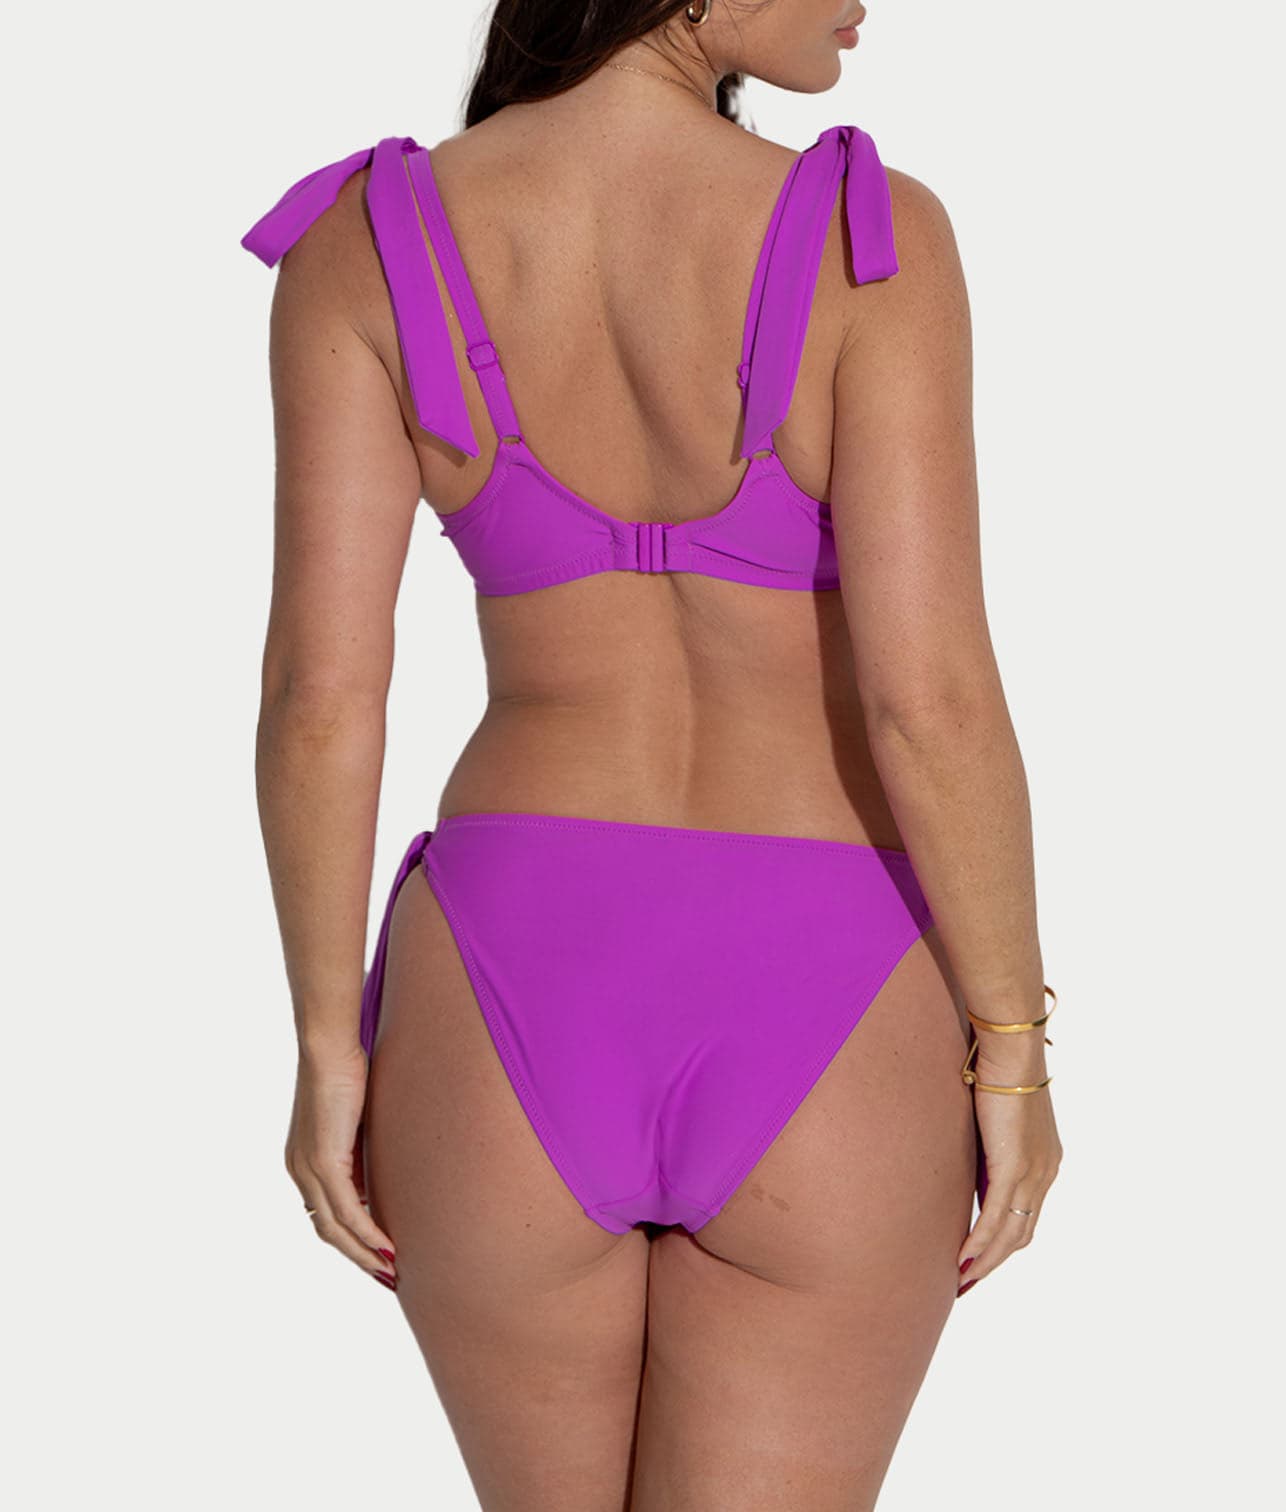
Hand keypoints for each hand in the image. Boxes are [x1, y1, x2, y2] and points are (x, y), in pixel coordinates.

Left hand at [285, 1043, 398, 1290]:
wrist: (329, 1047)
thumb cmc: (345, 1070)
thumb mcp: (354, 1120)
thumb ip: (360, 1149)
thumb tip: (380, 1170)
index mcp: (304, 1162)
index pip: (326, 1214)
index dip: (350, 1240)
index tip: (377, 1255)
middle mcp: (300, 1171)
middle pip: (327, 1231)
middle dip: (357, 1258)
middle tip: (386, 1276)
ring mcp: (309, 1168)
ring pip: (335, 1228)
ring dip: (364, 1254)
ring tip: (391, 1271)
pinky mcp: (324, 1161)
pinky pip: (346, 1210)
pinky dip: (367, 1233)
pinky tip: (386, 1247)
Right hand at [956, 1039, 1061, 1293]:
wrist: (1011, 1052)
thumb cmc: (1000, 1071)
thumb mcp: (995, 1118)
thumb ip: (989, 1146)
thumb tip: (969, 1162)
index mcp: (1044, 1163)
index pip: (1025, 1216)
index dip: (1003, 1243)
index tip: (979, 1259)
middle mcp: (1044, 1174)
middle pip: (1020, 1235)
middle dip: (994, 1263)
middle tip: (967, 1282)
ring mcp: (1032, 1174)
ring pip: (1008, 1234)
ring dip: (985, 1262)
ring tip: (960, 1280)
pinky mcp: (1013, 1168)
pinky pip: (994, 1217)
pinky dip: (979, 1242)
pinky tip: (963, 1259)